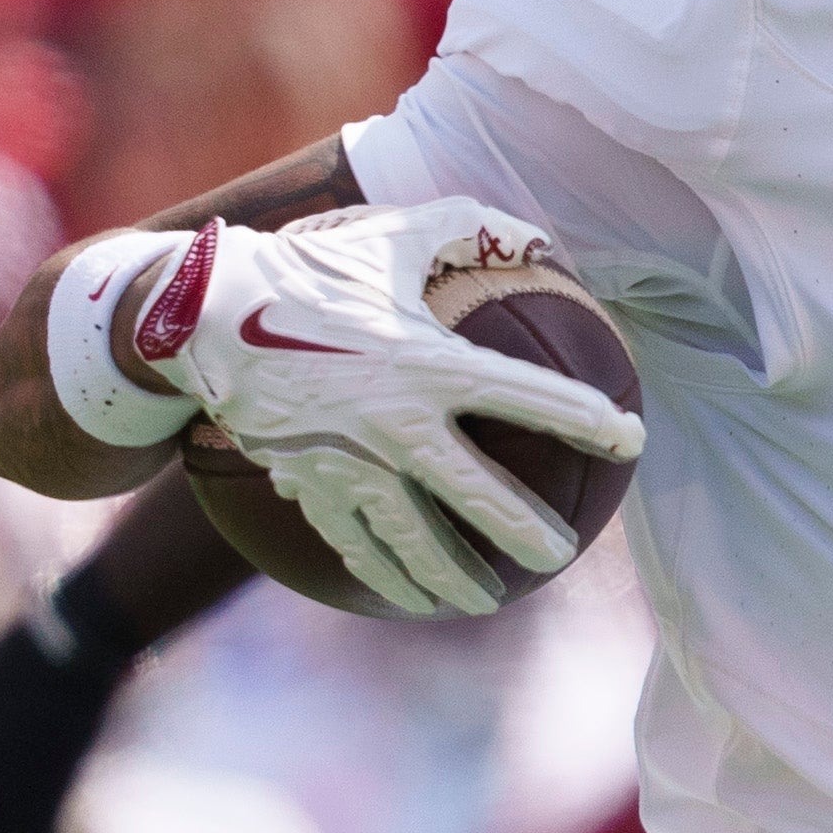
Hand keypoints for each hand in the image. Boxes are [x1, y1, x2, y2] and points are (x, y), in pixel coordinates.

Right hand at [86, 201, 645, 620]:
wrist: (203, 314)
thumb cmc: (310, 268)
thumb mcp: (391, 237)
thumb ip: (467, 228)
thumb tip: (536, 235)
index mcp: (426, 362)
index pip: (524, 395)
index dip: (583, 417)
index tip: (628, 438)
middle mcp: (393, 423)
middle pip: (475, 496)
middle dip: (525, 532)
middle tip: (560, 555)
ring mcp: (346, 464)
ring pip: (411, 540)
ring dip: (451, 579)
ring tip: (483, 603)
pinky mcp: (307, 485)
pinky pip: (353, 543)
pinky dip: (383, 576)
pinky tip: (408, 597)